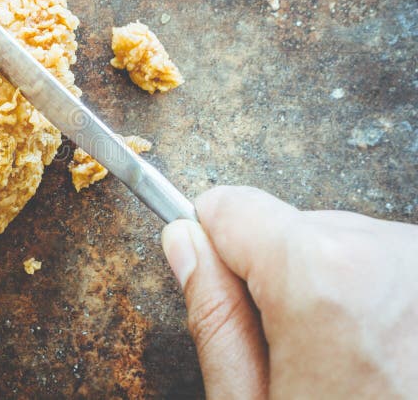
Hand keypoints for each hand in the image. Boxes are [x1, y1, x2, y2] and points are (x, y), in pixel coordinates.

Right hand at [162, 186, 417, 398]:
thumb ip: (212, 313)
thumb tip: (184, 244)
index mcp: (322, 279)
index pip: (230, 206)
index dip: (214, 249)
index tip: (228, 293)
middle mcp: (388, 255)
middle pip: (290, 225)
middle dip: (280, 277)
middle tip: (301, 357)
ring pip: (341, 242)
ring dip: (333, 290)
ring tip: (353, 366)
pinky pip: (387, 263)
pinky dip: (375, 298)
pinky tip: (387, 359)